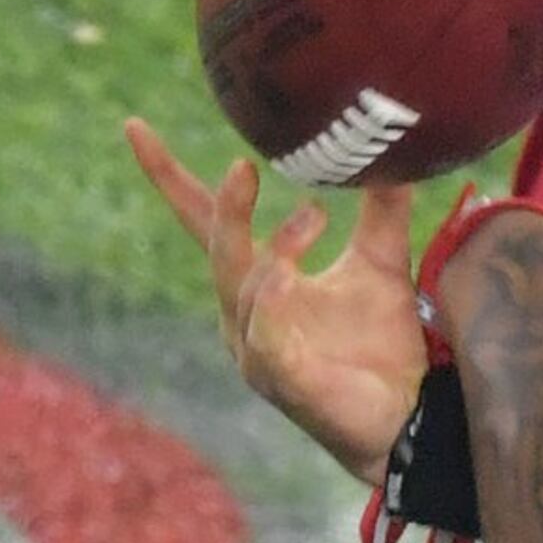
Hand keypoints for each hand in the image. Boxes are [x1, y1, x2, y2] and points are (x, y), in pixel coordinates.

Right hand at [125, 117, 426, 480]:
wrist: (408, 416)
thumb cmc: (383, 346)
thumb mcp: (381, 266)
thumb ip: (381, 211)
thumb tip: (393, 152)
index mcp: (257, 283)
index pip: (202, 223)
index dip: (169, 177)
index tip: (134, 126)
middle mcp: (244, 315)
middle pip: (219, 252)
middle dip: (224, 210)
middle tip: (243, 167)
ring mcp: (257, 351)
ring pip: (242, 292)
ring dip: (269, 251)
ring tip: (314, 215)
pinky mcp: (282, 382)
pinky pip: (265, 339)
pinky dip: (270, 306)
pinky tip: (284, 278)